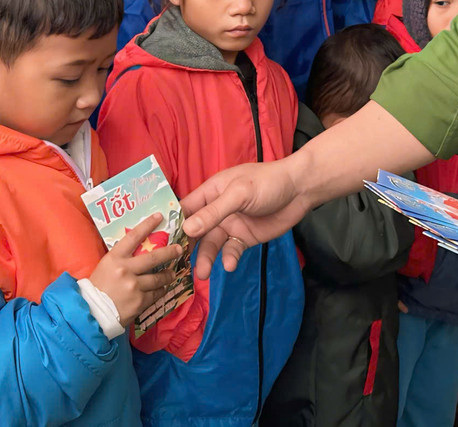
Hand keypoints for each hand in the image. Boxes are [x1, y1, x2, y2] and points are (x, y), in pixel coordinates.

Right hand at [89, 213, 183, 323]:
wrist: (92, 313)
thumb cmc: (98, 288)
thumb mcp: (106, 266)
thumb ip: (122, 258)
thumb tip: (138, 249)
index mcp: (114, 258)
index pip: (133, 236)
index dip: (147, 225)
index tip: (159, 217)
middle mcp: (126, 270)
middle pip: (153, 257)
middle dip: (169, 252)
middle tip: (179, 249)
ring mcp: (134, 286)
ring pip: (158, 277)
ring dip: (168, 275)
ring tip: (172, 273)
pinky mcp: (140, 301)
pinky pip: (156, 293)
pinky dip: (160, 290)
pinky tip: (162, 288)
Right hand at [180, 158, 311, 279]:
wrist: (300, 190)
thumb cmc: (267, 183)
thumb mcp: (239, 194)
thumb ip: (214, 212)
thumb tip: (187, 229)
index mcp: (211, 192)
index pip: (185, 209)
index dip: (171, 224)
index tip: (157, 243)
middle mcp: (217, 210)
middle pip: (195, 232)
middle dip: (187, 248)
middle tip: (176, 266)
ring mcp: (230, 225)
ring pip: (211, 245)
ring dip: (206, 258)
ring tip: (202, 274)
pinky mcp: (244, 239)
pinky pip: (231, 251)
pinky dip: (228, 259)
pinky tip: (229, 266)